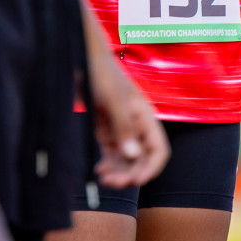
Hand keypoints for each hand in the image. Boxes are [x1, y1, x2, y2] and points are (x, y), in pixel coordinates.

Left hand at [89, 54, 168, 188]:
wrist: (82, 58)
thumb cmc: (100, 73)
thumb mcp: (112, 99)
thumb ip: (123, 127)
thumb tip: (133, 156)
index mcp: (145, 117)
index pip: (159, 150)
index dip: (151, 168)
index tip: (137, 180)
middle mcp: (136, 125)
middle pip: (141, 159)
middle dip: (131, 174)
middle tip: (113, 183)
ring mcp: (121, 129)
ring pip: (126, 160)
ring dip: (118, 172)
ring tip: (104, 178)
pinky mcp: (106, 130)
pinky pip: (112, 154)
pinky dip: (108, 165)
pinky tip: (99, 171)